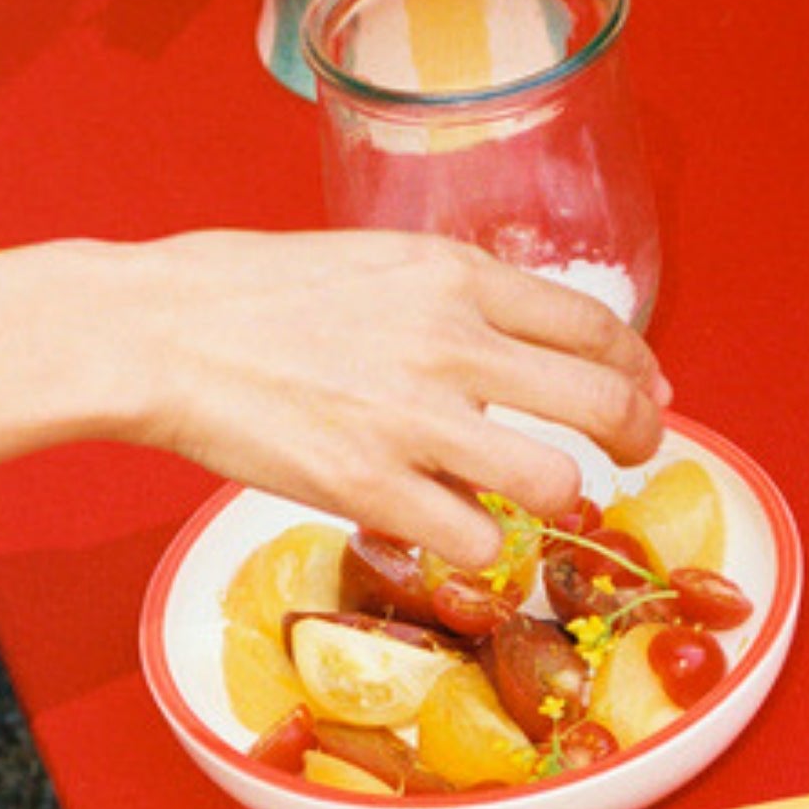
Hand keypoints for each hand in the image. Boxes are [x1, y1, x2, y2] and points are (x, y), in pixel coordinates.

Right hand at [77, 229, 670, 566]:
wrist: (159, 331)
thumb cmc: (252, 293)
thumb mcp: (374, 262)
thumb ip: (453, 300)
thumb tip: (517, 348)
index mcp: (454, 275)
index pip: (595, 325)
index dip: (639, 370)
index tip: (649, 394)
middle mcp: (450, 341)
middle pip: (602, 403)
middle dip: (636, 439)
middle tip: (631, 457)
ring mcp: (413, 419)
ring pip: (555, 484)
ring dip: (556, 502)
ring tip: (529, 503)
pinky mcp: (369, 488)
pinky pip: (475, 541)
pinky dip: (472, 546)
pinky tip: (447, 529)